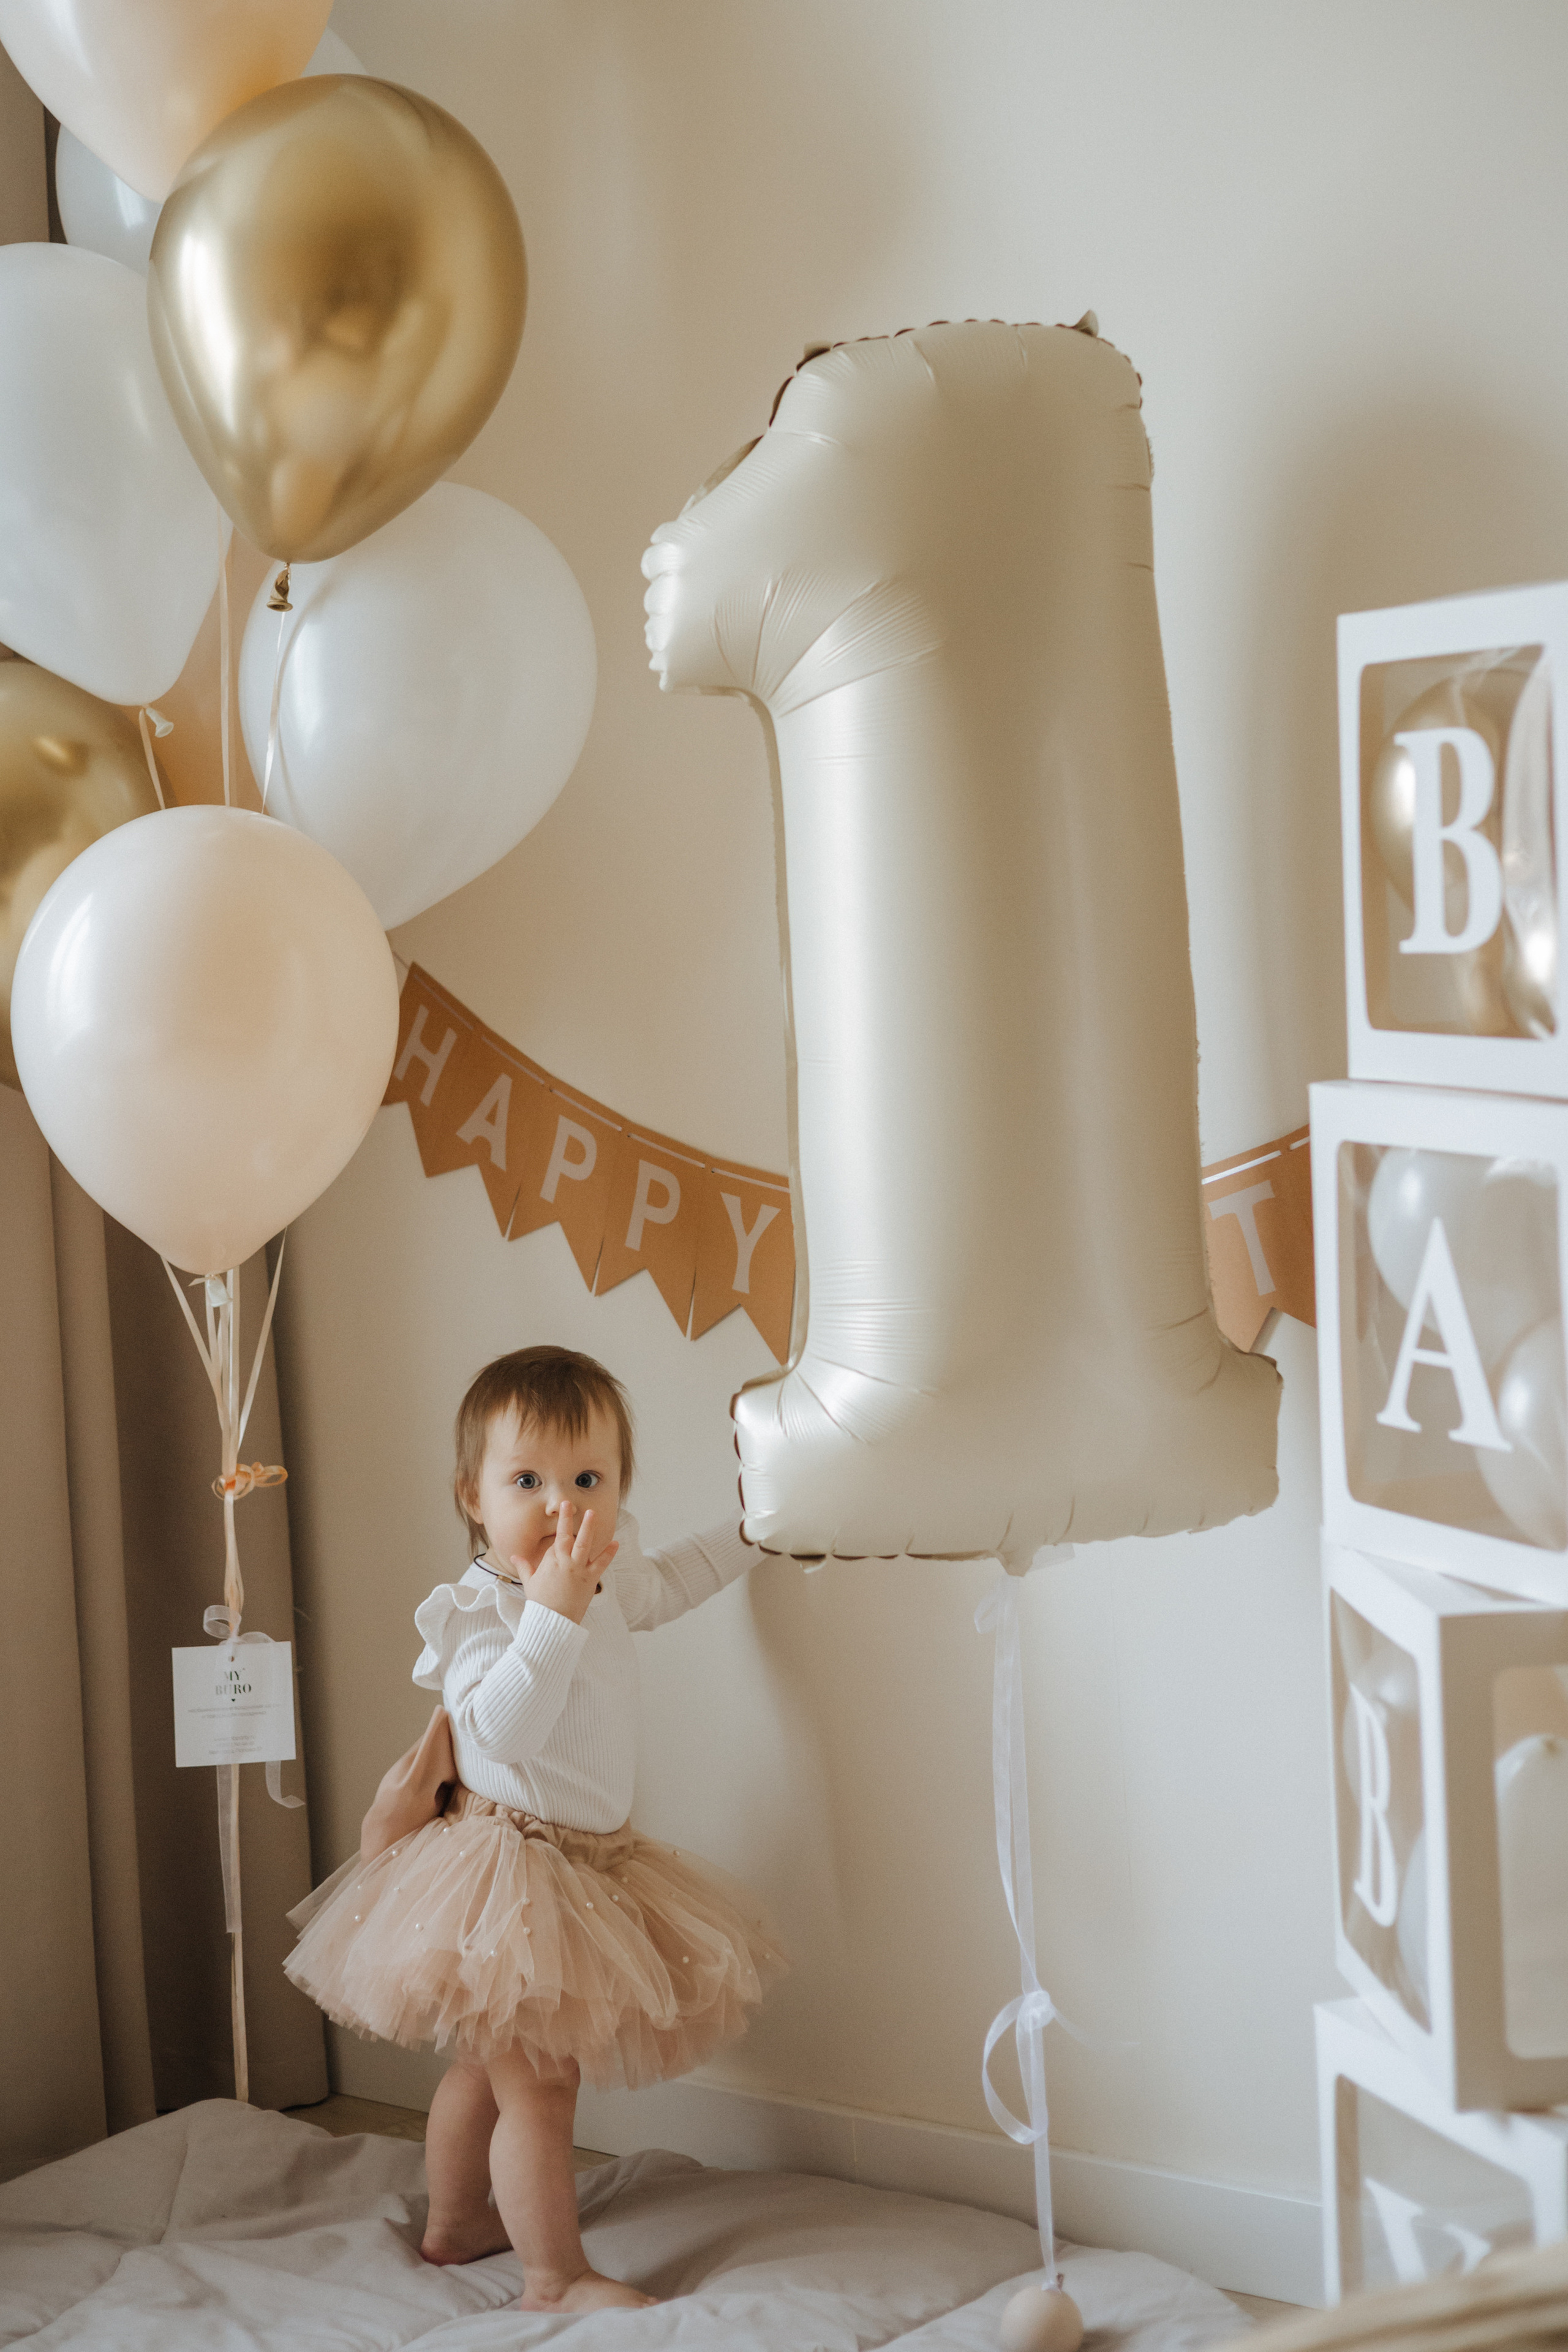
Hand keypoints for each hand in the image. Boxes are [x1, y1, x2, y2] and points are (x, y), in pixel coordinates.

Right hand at [515, 1498, 617, 1624]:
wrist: (553, 1621)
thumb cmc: (540, 1603)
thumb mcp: (530, 1582)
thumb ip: (524, 1566)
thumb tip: (514, 1556)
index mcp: (549, 1562)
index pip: (556, 1543)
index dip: (560, 1533)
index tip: (564, 1519)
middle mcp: (564, 1563)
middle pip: (566, 1536)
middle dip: (568, 1519)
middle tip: (569, 1503)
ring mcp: (578, 1570)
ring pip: (584, 1544)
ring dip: (589, 1528)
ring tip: (592, 1513)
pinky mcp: (590, 1580)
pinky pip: (601, 1563)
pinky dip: (608, 1553)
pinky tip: (615, 1543)